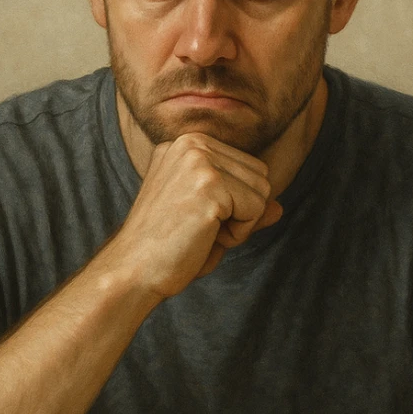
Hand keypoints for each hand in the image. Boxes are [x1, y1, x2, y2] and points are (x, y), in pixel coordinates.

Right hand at [106, 132, 282, 299]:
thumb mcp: (211, 221)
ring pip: (263, 190)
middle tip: (200, 229)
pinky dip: (239, 233)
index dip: (234, 204)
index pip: (246, 166)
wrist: (133, 270)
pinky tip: (204, 236)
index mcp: (185, 144)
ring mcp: (199, 160)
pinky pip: (257, 209)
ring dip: (241, 222)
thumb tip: (279, 207)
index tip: (196, 219)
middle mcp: (191, 142)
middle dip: (242, 211)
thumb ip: (245, 207)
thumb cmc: (167, 249)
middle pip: (260, 174)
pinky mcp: (209, 183)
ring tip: (200, 232)